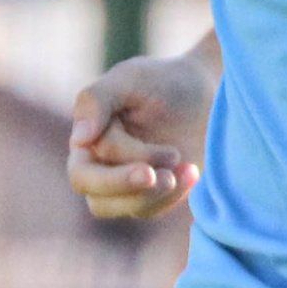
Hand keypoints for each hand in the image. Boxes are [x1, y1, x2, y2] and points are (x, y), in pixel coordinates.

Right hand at [69, 52, 212, 220]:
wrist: (208, 89)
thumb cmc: (162, 81)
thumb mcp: (129, 79)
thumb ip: (96, 101)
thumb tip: (79, 140)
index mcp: (87, 142)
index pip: (84, 174)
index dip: (112, 177)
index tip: (147, 169)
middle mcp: (103, 167)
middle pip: (99, 202)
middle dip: (132, 191)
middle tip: (165, 176)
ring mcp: (132, 183)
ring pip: (130, 208)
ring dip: (157, 194)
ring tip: (186, 167)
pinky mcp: (160, 191)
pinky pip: (159, 207)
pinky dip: (176, 193)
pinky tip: (193, 171)